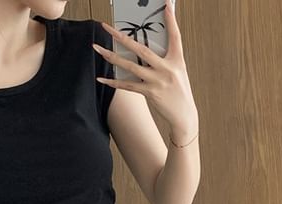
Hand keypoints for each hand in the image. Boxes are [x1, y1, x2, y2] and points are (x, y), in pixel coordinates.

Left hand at [93, 0, 197, 140]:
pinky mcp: (150, 93)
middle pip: (142, 49)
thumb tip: (145, 49)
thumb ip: (164, 59)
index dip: (171, 19)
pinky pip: (128, 86)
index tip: (165, 4)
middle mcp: (167, 69)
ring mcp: (158, 81)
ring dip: (112, 57)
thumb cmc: (179, 92)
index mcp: (177, 60)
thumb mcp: (178, 71)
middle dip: (122, 37)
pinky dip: (114, 82)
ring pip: (131, 66)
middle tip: (108, 27)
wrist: (184, 115)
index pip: (175, 35)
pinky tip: (102, 78)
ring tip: (98, 49)